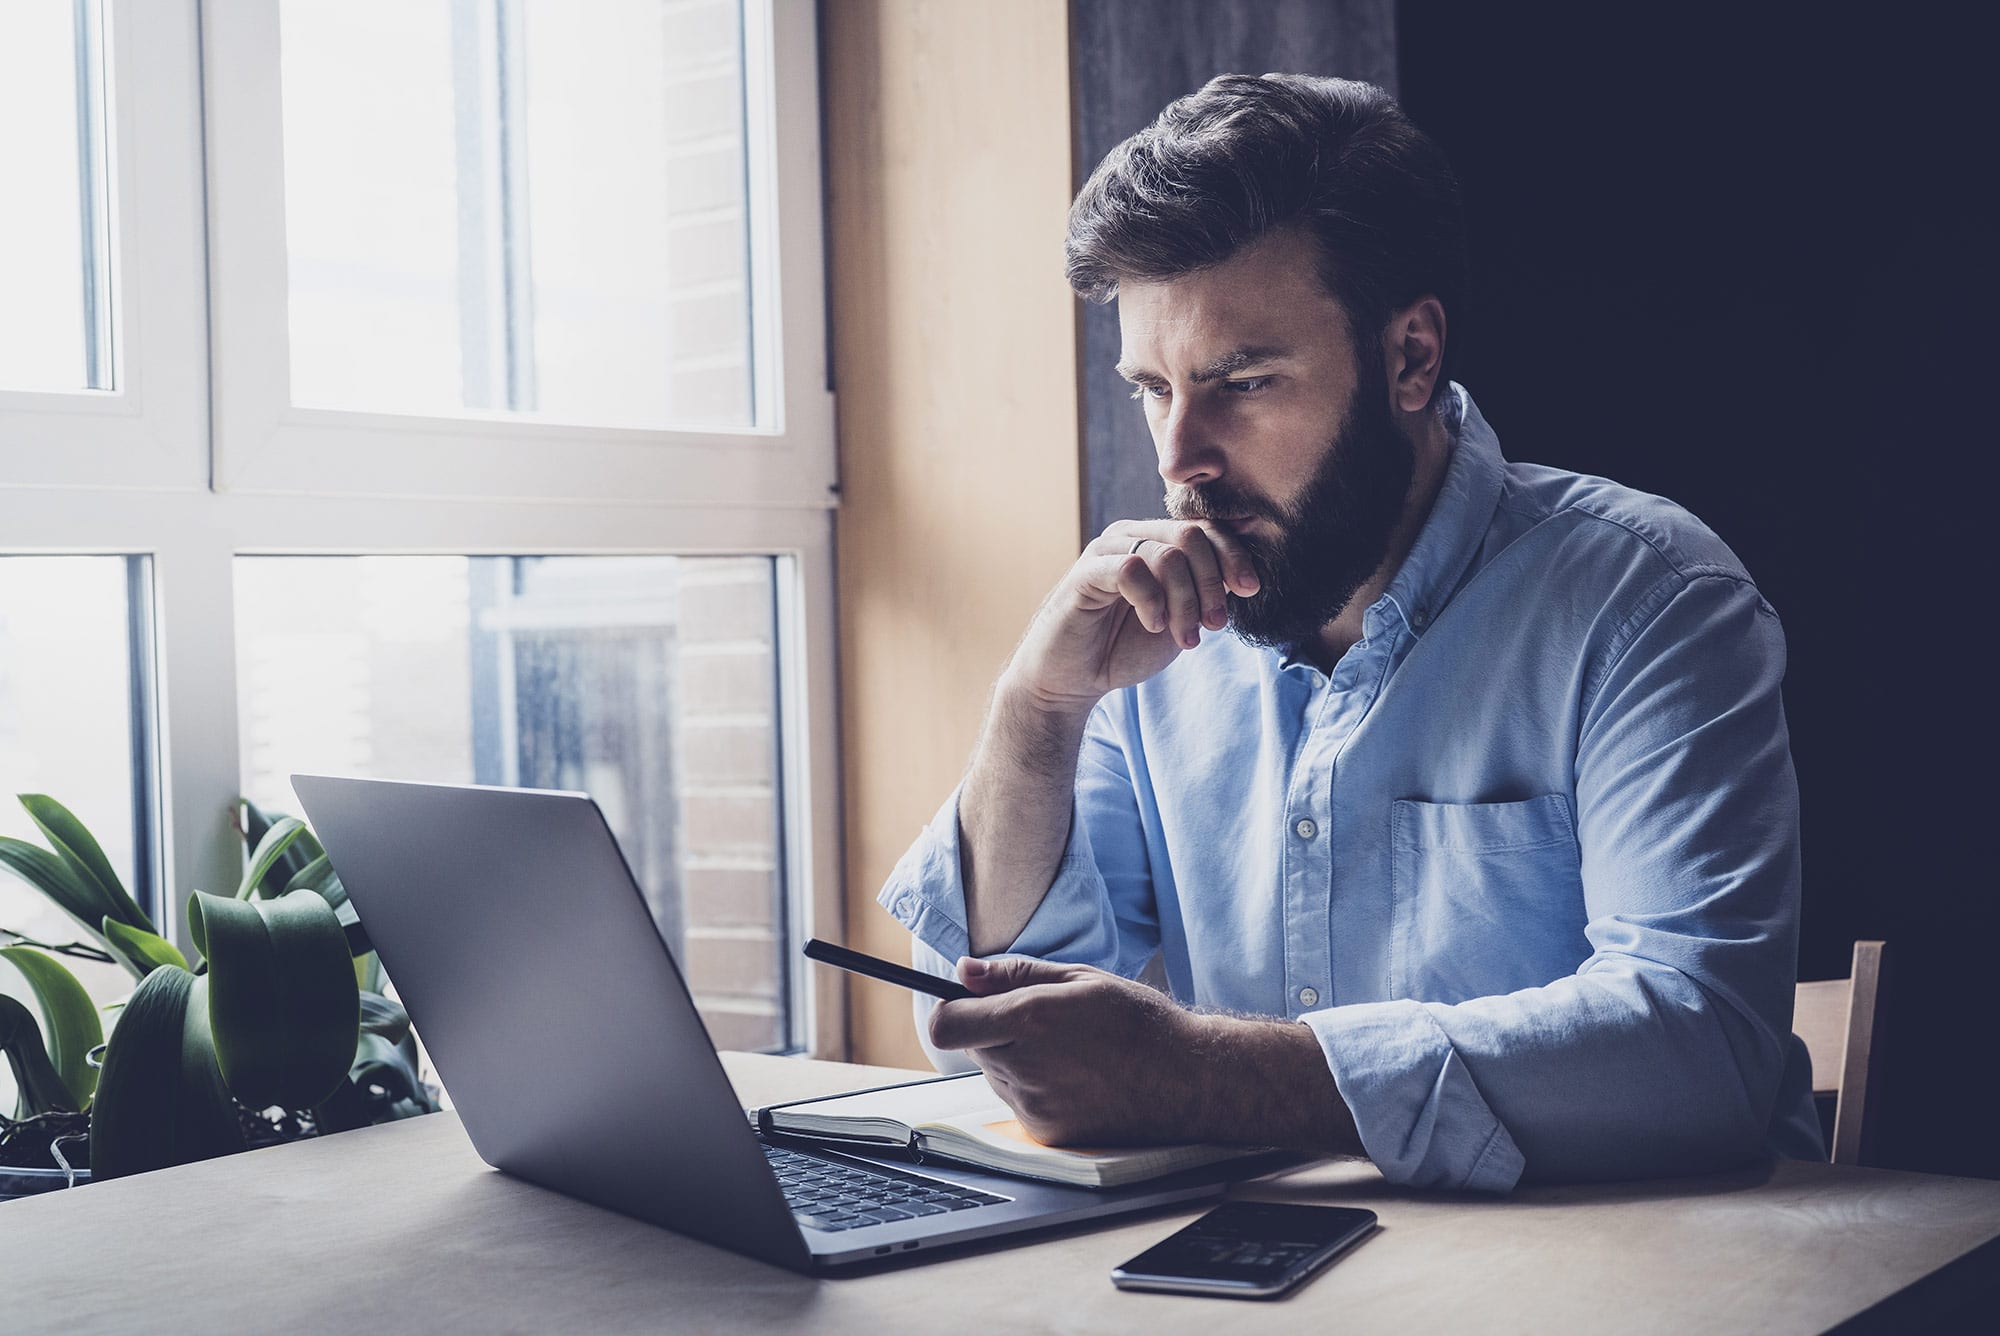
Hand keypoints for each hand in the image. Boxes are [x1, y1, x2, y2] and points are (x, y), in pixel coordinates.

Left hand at [927, 955, 1364, 1155]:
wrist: (1188, 1081)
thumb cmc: (1140, 1023)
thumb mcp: (1081, 979)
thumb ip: (1015, 974)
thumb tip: (965, 972)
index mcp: (1031, 1020)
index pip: (947, 1024)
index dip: (950, 1009)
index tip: (967, 1000)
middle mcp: (1025, 1067)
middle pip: (973, 1046)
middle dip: (994, 1028)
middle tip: (1044, 1020)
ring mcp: (1034, 1106)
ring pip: (995, 1074)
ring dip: (1015, 1058)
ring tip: (1070, 1050)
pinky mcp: (1047, 1132)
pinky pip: (1019, 1101)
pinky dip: (1035, 1086)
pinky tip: (1077, 1077)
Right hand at [1008, 520, 1261, 713]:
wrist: (1072, 680)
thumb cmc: (1123, 648)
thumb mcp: (1178, 620)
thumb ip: (1204, 594)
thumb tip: (1244, 575)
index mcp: (1155, 542)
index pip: (1205, 529)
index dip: (1233, 556)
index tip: (1250, 589)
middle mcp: (1131, 537)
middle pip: (1191, 536)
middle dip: (1212, 582)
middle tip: (1215, 624)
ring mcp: (1106, 551)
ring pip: (1167, 555)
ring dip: (1186, 601)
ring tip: (1186, 638)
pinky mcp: (1085, 572)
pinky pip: (1131, 570)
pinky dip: (1152, 601)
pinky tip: (1153, 626)